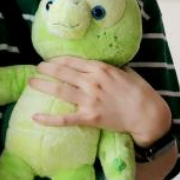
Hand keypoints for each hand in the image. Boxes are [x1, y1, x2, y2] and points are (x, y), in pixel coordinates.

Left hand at [29, 57, 171, 146]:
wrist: (147, 114)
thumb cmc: (140, 92)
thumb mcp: (126, 72)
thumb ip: (111, 68)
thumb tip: (101, 66)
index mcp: (101, 68)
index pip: (72, 61)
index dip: (57, 60)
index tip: (49, 60)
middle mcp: (92, 82)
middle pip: (62, 72)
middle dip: (46, 68)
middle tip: (37, 67)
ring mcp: (90, 100)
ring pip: (59, 91)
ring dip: (43, 85)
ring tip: (31, 82)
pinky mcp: (89, 117)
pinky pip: (65, 118)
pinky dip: (48, 119)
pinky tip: (35, 118)